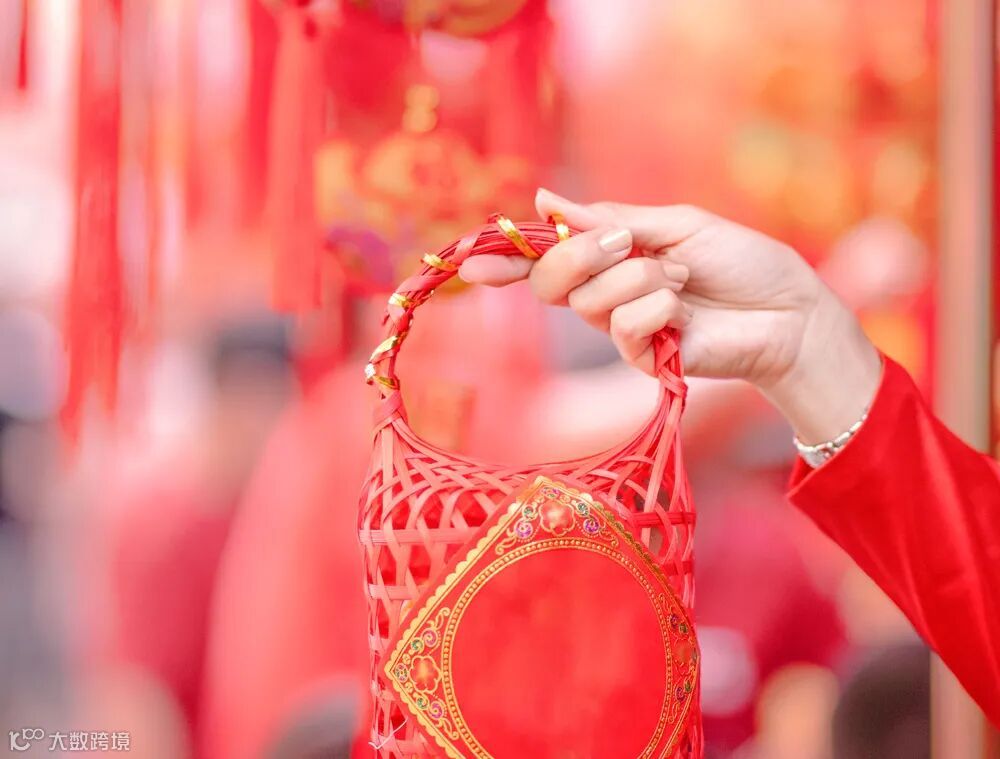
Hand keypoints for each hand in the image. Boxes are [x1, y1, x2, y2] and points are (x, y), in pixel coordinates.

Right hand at [460, 189, 882, 443]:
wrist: (788, 309)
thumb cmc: (741, 261)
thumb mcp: (675, 224)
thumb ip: (610, 219)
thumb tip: (546, 200)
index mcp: (611, 257)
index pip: (546, 259)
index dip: (508, 259)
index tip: (472, 260)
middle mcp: (608, 294)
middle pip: (552, 280)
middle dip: (580, 256)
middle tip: (624, 243)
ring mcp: (622, 329)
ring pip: (588, 301)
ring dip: (638, 276)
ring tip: (681, 275)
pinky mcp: (643, 359)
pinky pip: (623, 326)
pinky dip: (655, 306)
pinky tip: (683, 306)